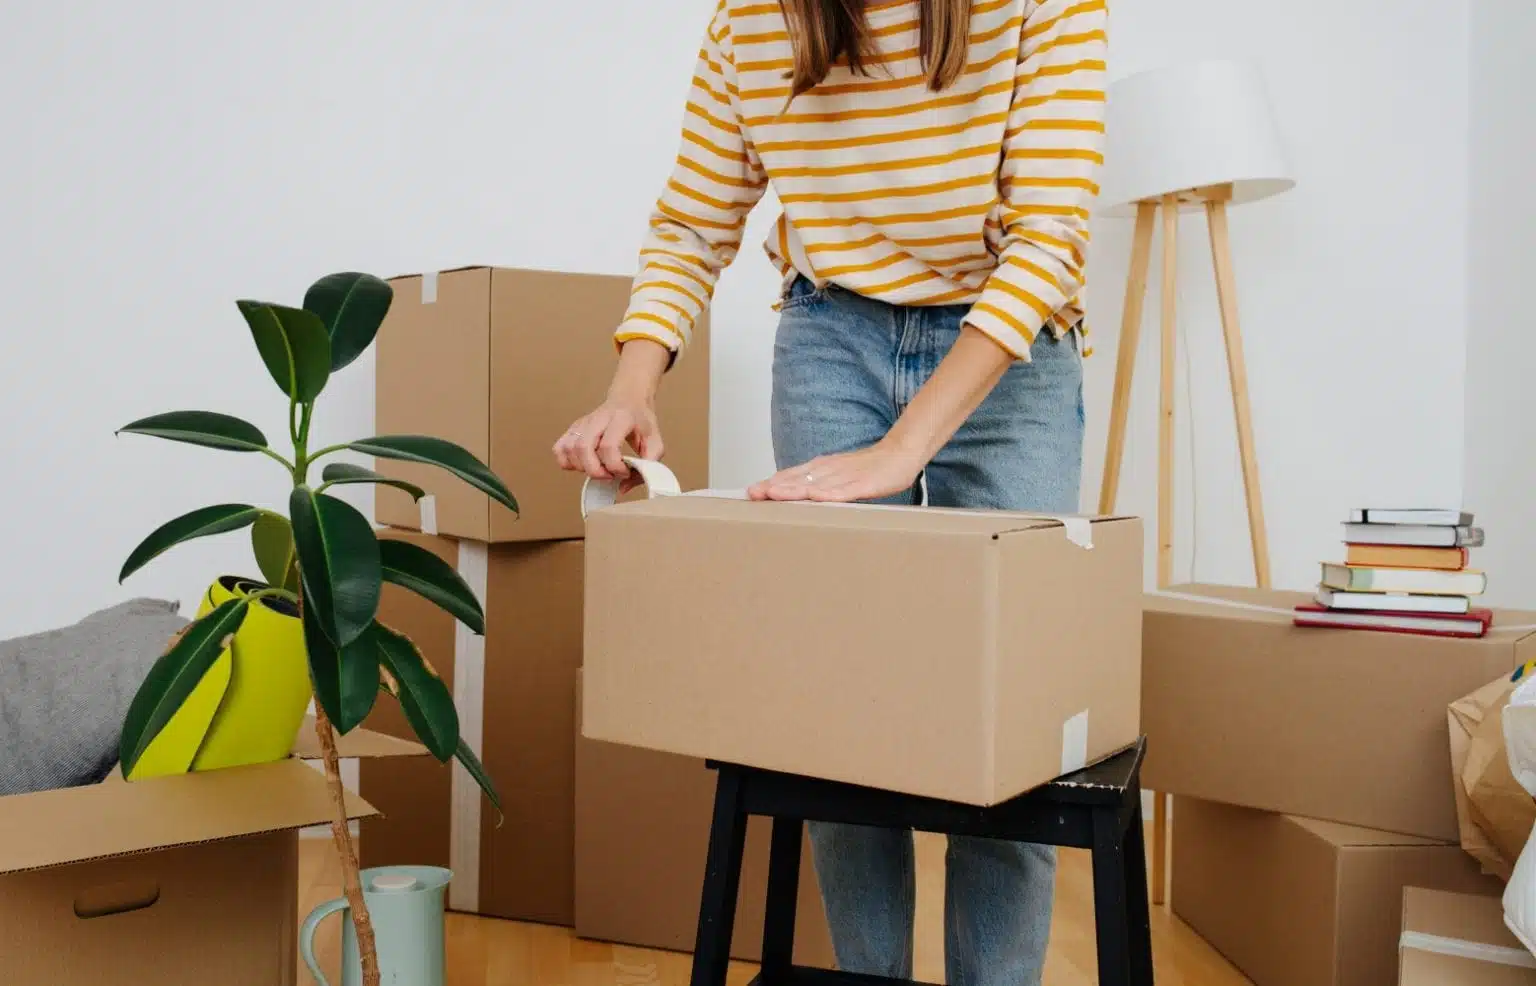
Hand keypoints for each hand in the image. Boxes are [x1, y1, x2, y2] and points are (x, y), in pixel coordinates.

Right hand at [553, 339, 669, 489]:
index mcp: (621, 419)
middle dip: (595, 470)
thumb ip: (648, 466)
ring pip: (569, 449)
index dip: (615, 466)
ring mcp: (583, 422)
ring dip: (582, 467)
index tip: (625, 472)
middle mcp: (598, 418)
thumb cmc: (641, 422)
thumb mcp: (655, 443)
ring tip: (598, 469)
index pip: (608, 445)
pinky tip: (582, 464)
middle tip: (608, 475)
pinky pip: (559, 448)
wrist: (629, 398)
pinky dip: (566, 462)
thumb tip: (623, 487)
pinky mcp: (573, 428)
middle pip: (584, 447)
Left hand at [748, 440, 924, 502]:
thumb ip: (818, 483)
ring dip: (793, 490)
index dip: (770, 484)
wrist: (900, 453)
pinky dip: (828, 494)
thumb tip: (796, 496)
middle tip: (752, 494)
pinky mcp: (863, 484)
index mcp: (821, 468)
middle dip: (773, 487)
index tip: (750, 492)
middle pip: (797, 480)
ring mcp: (845, 476)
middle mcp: (829, 470)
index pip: (790, 476)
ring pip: (815, 484)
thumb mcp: (838, 474)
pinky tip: (815, 498)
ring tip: (773, 495)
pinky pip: (844, 491)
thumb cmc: (869, 469)